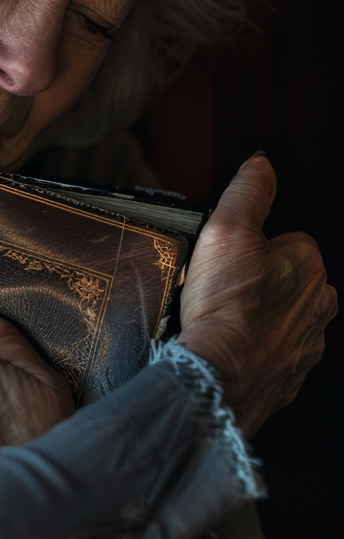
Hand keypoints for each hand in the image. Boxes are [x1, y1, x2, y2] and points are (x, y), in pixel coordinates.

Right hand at [178, 154, 336, 437]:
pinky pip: (272, 353)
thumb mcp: (227, 230)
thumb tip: (261, 162)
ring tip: (220, 317)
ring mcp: (306, 345)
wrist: (220, 375)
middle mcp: (318, 307)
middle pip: (287, 280)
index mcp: (310, 267)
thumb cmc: (226, 305)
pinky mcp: (288, 376)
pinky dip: (253, 350)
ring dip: (257, 316)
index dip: (253, 245)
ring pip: (282, 318)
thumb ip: (248, 192)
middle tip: (220, 286)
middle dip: (259, 281)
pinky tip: (227, 346)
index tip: (227, 257)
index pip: (288, 241)